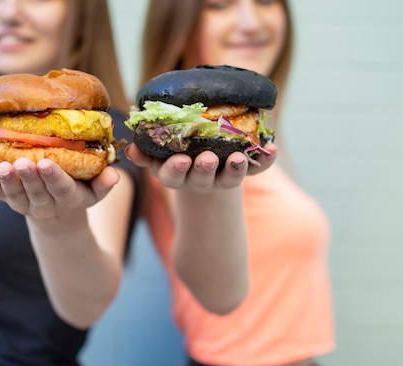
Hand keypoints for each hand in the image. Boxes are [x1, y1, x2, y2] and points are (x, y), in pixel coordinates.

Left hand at [0, 157, 119, 220]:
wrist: (60, 220)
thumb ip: (105, 183)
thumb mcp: (97, 193)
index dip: (54, 178)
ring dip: (6, 181)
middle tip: (22, 162)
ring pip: (15, 193)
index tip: (47, 163)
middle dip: (28, 176)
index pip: (61, 188)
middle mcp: (46, 203)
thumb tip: (115, 175)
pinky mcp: (10, 200)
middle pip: (36, 190)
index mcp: (69, 199)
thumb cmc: (80, 194)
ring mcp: (26, 203)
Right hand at [125, 142, 276, 192]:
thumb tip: (129, 150)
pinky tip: (272, 149)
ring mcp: (222, 178)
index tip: (180, 160)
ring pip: (228, 179)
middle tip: (206, 158)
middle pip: (200, 179)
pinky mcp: (243, 172)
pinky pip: (256, 168)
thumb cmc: (177, 155)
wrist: (205, 169)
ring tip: (238, 157)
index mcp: (177, 175)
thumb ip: (145, 154)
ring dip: (234, 169)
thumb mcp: (158, 158)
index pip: (172, 176)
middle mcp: (199, 180)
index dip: (176, 169)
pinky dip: (265, 160)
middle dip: (203, 169)